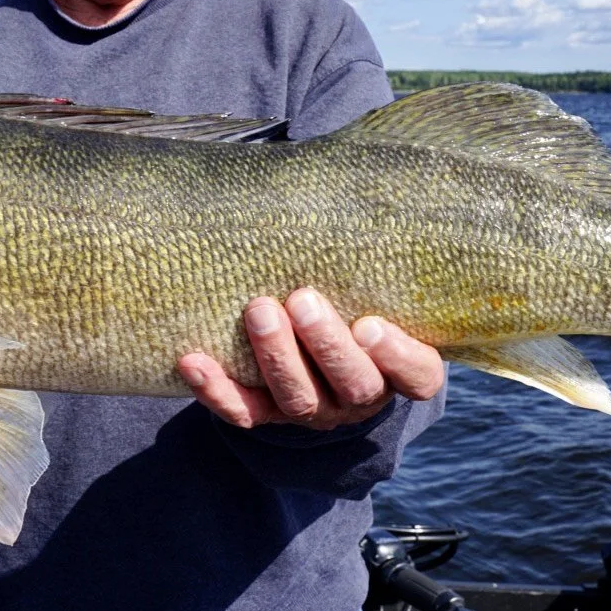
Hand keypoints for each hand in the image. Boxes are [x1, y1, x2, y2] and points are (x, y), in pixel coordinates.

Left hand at [179, 288, 443, 429]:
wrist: (320, 362)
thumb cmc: (355, 306)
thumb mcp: (376, 292)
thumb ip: (370, 267)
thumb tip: (346, 193)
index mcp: (399, 370)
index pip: (417, 375)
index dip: (397, 356)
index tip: (370, 324)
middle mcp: (360, 396)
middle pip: (353, 384)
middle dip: (326, 343)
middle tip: (302, 299)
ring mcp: (315, 410)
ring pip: (299, 397)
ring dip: (276, 356)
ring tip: (258, 311)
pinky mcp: (270, 417)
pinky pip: (245, 411)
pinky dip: (217, 389)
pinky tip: (193, 361)